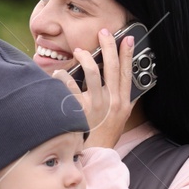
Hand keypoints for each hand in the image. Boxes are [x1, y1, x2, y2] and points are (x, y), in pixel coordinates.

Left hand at [54, 29, 139, 149]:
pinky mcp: (80, 111)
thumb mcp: (121, 119)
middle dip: (108, 46)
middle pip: (112, 68)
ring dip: (86, 57)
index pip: (127, 73)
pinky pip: (71, 88)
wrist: (95, 156)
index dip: (128, 54)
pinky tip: (59, 73)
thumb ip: (123, 102)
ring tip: (79, 51)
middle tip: (103, 32)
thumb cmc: (105, 137)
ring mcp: (96, 106)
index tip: (127, 39)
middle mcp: (112, 102)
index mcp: (123, 103)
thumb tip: (127, 86)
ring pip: (93, 73)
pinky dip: (64, 78)